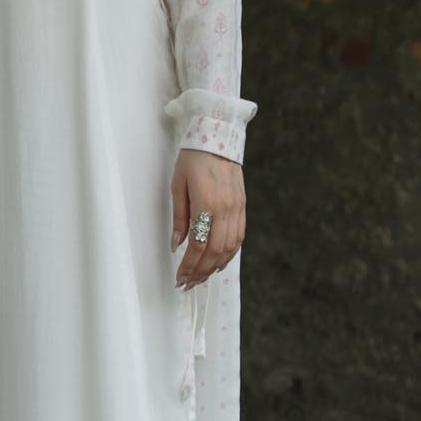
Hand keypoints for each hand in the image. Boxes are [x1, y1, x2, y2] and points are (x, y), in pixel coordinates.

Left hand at [171, 150, 244, 288]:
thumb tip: (177, 245)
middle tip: (188, 283)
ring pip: (230, 248)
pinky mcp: (242, 207)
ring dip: (215, 266)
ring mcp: (237, 209)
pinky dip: (229, 254)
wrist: (218, 137)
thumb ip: (179, 218)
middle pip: (216, 251)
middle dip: (201, 271)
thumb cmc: (193, 159)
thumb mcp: (177, 186)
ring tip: (201, 277)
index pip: (199, 245)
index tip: (180, 277)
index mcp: (207, 203)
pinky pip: (238, 237)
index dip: (189, 265)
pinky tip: (219, 262)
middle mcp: (226, 209)